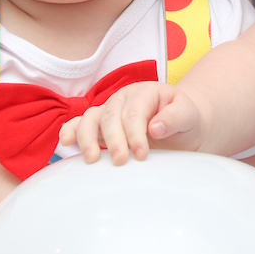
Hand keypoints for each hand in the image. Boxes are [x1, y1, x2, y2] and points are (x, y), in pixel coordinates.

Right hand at [60, 81, 202, 164]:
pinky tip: (66, 143)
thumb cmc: (184, 120)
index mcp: (144, 92)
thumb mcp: (189, 116)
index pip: (134, 112)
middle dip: (113, 140)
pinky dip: (71, 131)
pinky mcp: (100, 125)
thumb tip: (155, 127)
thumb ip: (175, 117)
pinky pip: (80, 124)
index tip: (142, 155)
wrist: (180, 127)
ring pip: (90, 118)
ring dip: (87, 137)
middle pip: (110, 116)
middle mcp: (123, 99)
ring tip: (92, 159)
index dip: (135, 134)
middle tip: (121, 161)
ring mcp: (109, 110)